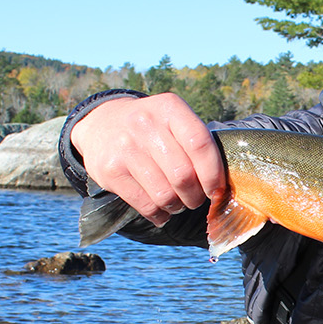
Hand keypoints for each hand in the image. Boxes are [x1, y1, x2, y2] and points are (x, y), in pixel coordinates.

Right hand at [70, 93, 227, 226]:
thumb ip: (196, 144)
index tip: (217, 190)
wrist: (100, 125)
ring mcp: (125, 147)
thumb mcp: (172, 121)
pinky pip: (146, 205)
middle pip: (183, 175)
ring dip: (177, 207)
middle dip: (195, 196)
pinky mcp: (110, 171)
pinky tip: (161, 210)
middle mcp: (145, 124)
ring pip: (165, 195)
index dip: (213, 173)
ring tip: (177, 203)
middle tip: (195, 198)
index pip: (200, 144)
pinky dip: (159, 215)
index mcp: (169, 108)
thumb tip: (221, 186)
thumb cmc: (151, 129)